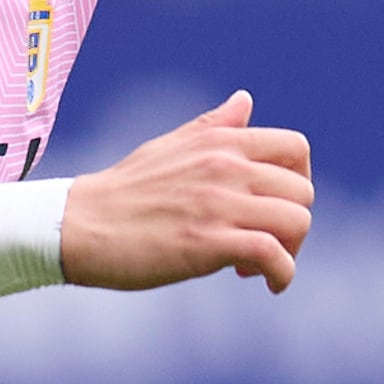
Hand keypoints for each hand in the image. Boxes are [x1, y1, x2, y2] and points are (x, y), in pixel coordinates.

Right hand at [63, 93, 311, 294]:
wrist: (79, 225)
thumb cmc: (124, 190)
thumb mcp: (171, 145)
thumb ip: (215, 126)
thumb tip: (245, 99)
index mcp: (220, 142)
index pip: (295, 148)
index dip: (299, 181)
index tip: (276, 206)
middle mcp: (226, 167)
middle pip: (303, 191)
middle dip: (294, 224)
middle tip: (266, 245)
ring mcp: (219, 204)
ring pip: (297, 221)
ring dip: (291, 251)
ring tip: (260, 266)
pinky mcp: (209, 243)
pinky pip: (272, 255)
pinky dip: (282, 275)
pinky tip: (266, 284)